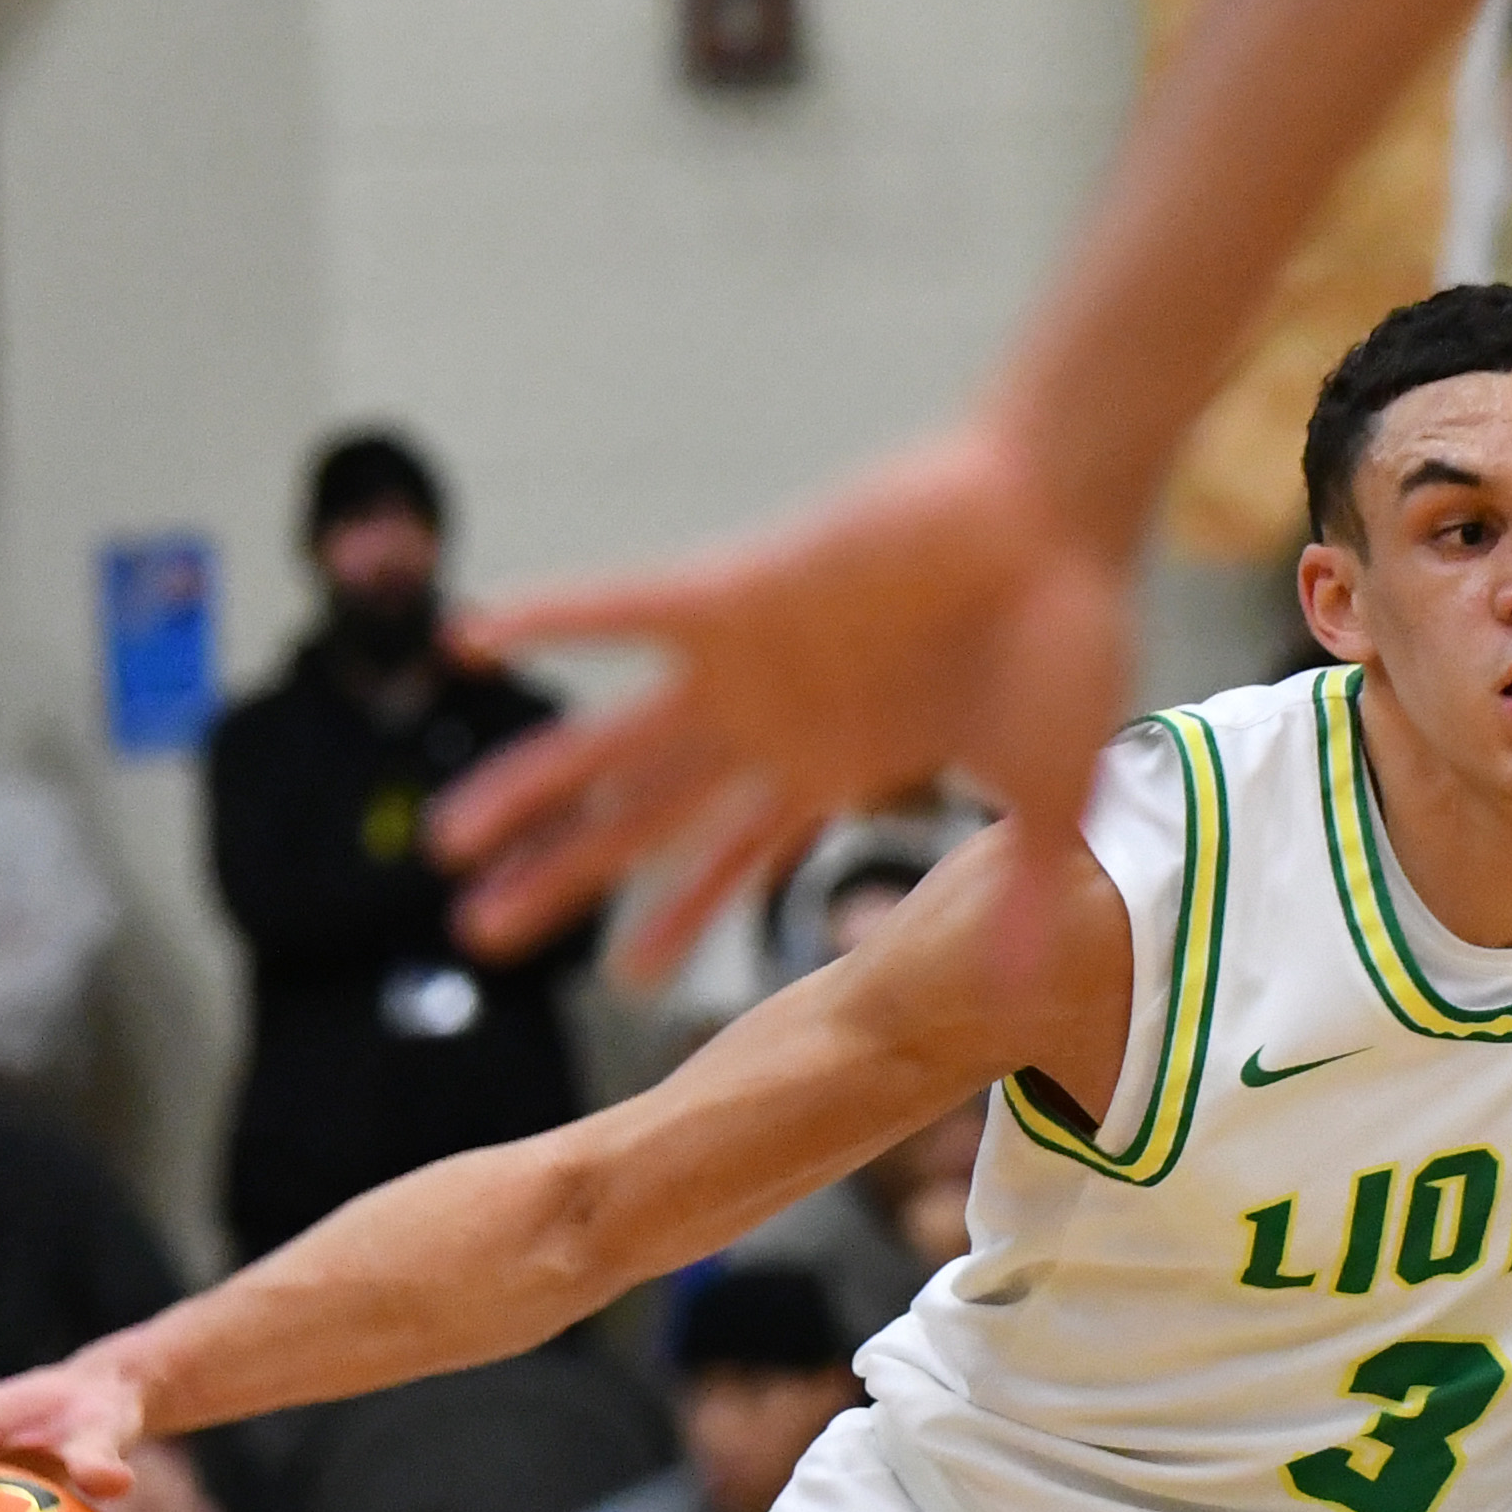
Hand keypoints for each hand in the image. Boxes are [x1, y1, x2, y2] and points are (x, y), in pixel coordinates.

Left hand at [428, 421, 1130, 980]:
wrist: (1054, 520)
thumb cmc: (1064, 646)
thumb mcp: (1045, 796)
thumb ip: (1014, 889)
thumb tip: (1018, 991)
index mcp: (833, 770)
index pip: (734, 864)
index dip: (676, 920)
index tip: (624, 978)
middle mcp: (770, 726)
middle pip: (643, 822)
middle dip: (565, 878)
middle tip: (480, 935)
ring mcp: (746, 664)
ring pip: (609, 743)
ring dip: (529, 788)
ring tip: (446, 842)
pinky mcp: (737, 594)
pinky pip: (620, 611)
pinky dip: (550, 622)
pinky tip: (468, 637)